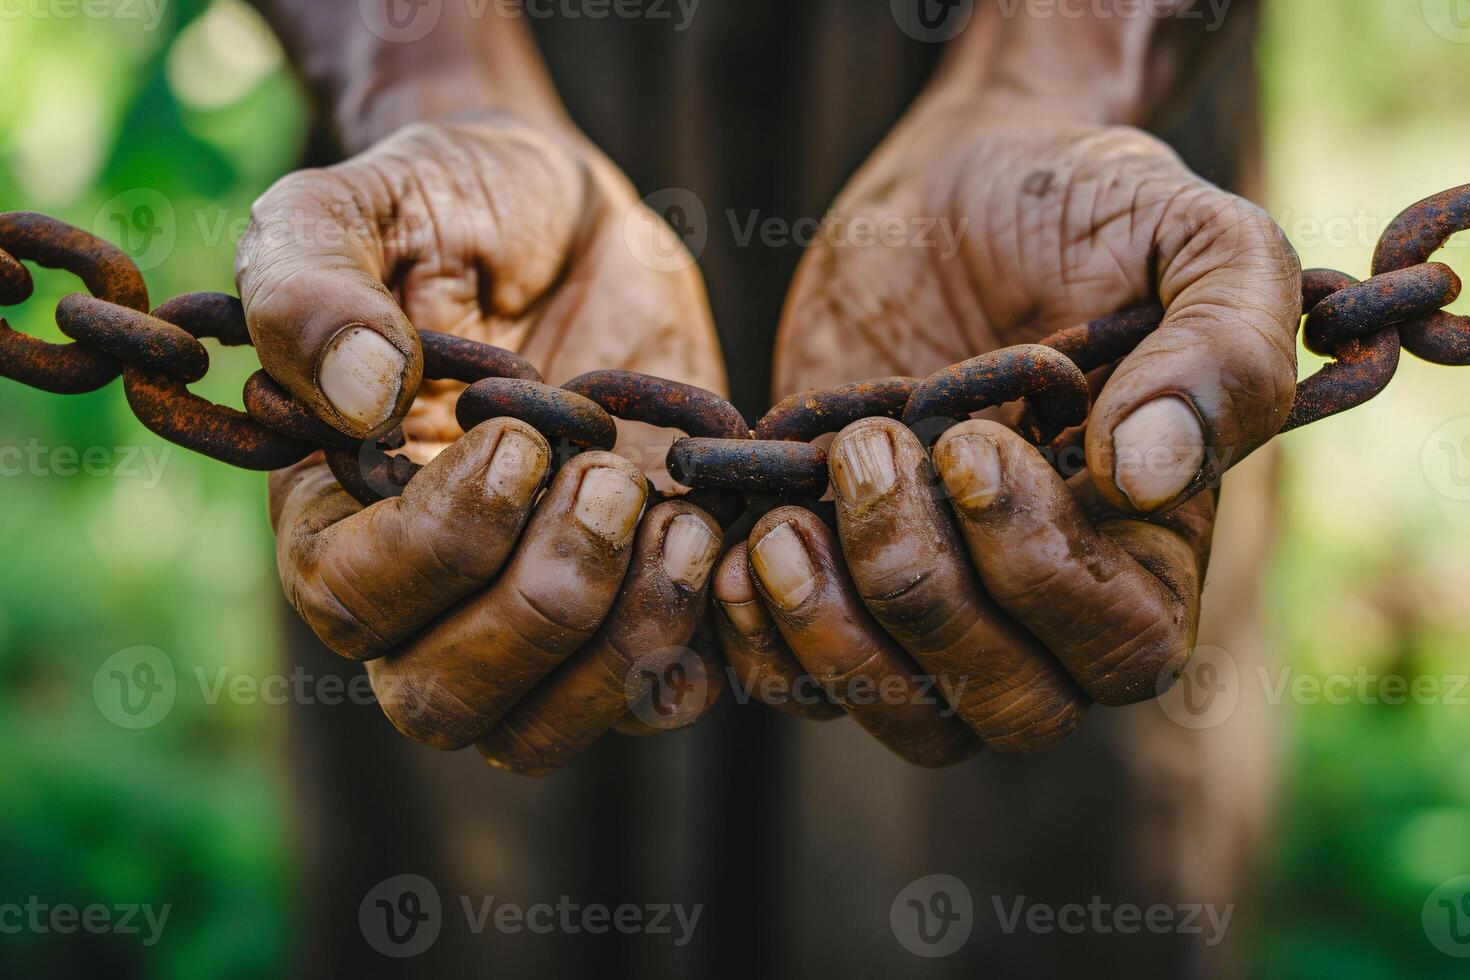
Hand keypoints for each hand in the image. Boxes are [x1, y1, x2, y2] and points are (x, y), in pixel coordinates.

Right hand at [242, 116, 726, 773]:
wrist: (568, 214)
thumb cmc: (448, 205)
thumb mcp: (360, 207)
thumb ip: (313, 286)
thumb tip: (357, 400)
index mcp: (332, 510)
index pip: (352, 603)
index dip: (439, 544)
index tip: (519, 438)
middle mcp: (424, 591)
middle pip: (446, 701)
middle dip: (543, 604)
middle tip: (612, 477)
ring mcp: (531, 608)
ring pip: (544, 730)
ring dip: (625, 636)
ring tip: (679, 513)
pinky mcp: (632, 602)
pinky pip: (657, 697)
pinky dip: (697, 643)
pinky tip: (720, 534)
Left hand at [715, 109, 1299, 765]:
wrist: (959, 177)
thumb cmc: (1089, 206)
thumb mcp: (1191, 241)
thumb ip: (1218, 350)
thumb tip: (1146, 476)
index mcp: (1152, 546)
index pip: (1121, 648)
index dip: (1038, 572)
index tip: (969, 443)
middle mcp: (1047, 602)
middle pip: (1007, 709)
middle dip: (920, 596)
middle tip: (864, 453)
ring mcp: (937, 601)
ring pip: (904, 714)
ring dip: (831, 632)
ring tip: (785, 520)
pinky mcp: (839, 582)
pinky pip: (800, 682)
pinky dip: (759, 641)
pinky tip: (737, 547)